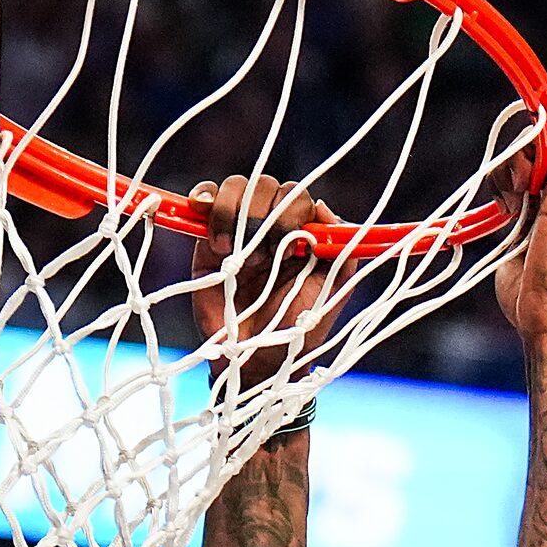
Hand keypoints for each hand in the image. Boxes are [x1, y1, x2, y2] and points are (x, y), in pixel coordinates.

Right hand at [190, 176, 343, 370]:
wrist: (256, 360)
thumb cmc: (297, 330)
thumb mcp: (333, 293)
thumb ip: (342, 252)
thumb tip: (324, 206)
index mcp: (302, 234)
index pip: (297, 195)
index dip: (292, 213)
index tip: (291, 248)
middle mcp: (271, 226)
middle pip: (266, 185)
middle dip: (264, 215)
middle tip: (263, 258)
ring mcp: (238, 230)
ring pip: (236, 187)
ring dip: (235, 213)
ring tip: (233, 253)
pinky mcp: (206, 238)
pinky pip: (204, 197)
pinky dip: (204, 199)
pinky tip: (209, 226)